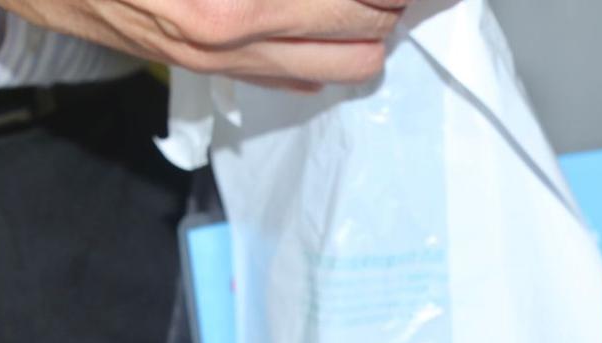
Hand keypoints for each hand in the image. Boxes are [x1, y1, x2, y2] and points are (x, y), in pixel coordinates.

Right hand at [2, 0, 407, 87]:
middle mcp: (231, 28)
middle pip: (369, 28)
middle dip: (390, 2)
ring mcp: (223, 57)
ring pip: (353, 64)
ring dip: (372, 26)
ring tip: (371, 0)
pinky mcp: (211, 69)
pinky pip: (304, 77)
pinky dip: (332, 49)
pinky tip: (328, 20)